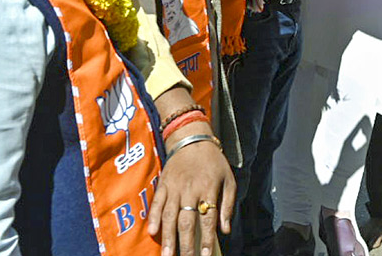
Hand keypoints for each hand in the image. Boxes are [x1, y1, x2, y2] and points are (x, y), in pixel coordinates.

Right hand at [149, 129, 235, 255]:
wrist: (192, 139)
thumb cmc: (214, 162)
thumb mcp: (229, 180)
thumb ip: (228, 205)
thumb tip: (225, 230)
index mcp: (208, 188)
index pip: (208, 219)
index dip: (207, 239)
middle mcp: (190, 189)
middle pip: (187, 221)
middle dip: (186, 244)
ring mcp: (175, 187)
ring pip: (170, 215)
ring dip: (168, 237)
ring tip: (167, 255)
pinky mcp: (163, 184)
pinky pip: (157, 202)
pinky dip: (153, 217)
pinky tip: (152, 232)